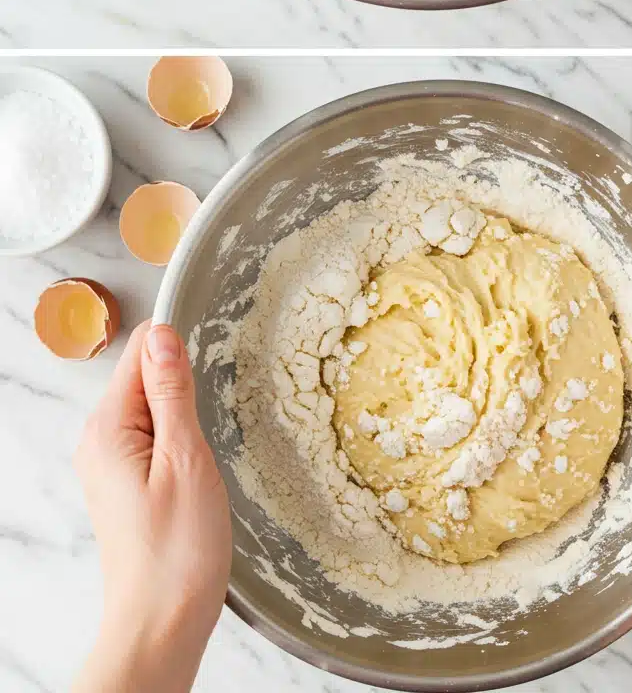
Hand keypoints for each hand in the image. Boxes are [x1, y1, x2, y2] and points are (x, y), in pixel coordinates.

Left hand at [73, 322, 231, 692]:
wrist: (162, 623)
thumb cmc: (178, 550)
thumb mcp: (185, 458)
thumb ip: (172, 391)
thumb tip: (162, 333)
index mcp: (108, 426)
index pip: (141, 349)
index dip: (180, 351)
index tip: (208, 377)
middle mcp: (98, 439)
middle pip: (145, 375)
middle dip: (184, 387)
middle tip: (206, 434)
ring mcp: (108, 462)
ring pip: (152, 406)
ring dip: (184, 417)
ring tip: (202, 458)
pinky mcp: (123, 483)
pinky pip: (152, 436)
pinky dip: (178, 441)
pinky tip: (194, 473)